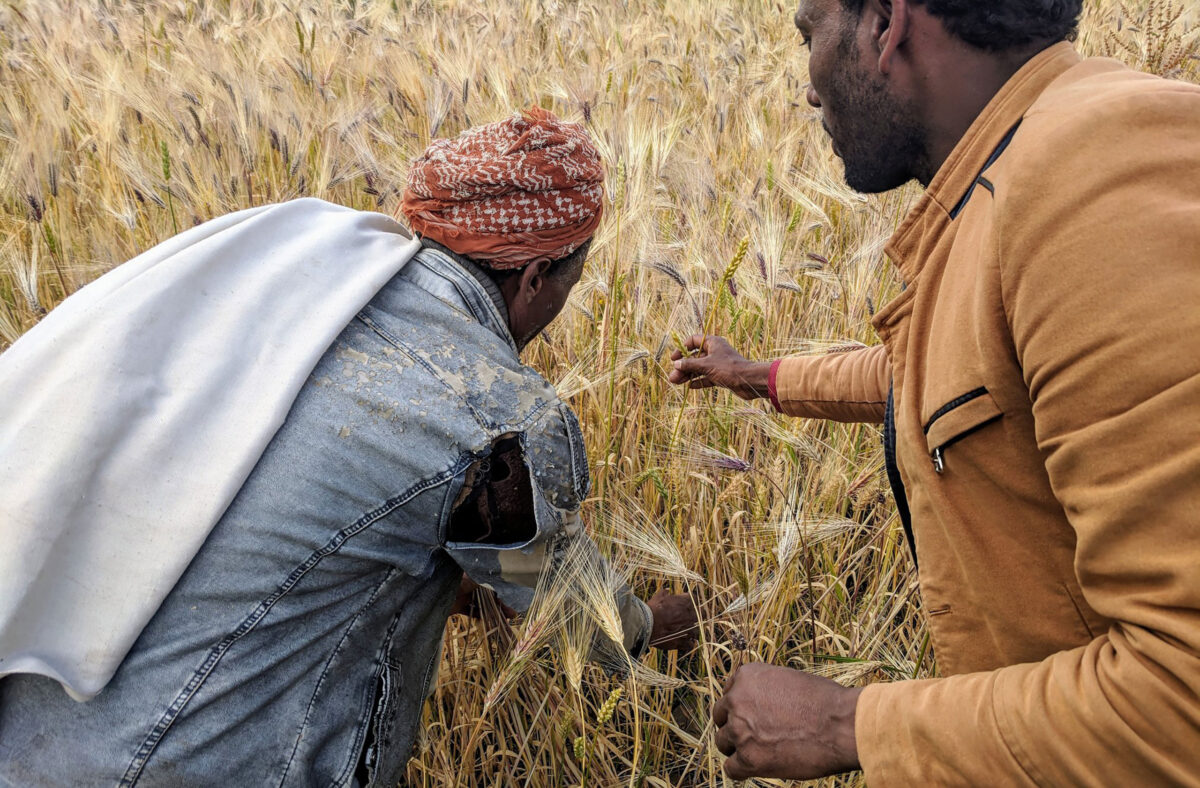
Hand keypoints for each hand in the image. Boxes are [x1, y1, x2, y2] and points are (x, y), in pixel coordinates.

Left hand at [450, 576, 516, 619]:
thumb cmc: (449, 583)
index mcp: (472, 574)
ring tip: (503, 620)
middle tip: (512, 614)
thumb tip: (500, 579)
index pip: (492, 582)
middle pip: (489, 594)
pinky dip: (480, 616)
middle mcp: (469, 583)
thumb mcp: (468, 580)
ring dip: (492, 611)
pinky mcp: (457, 606)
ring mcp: (463, 594)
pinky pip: (471, 611)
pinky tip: (489, 621)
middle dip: (500, 604)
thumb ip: (484, 581)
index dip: (503, 591)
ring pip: (482, 604)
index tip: (512, 600)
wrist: (428, 597)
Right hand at [646, 590, 698, 650]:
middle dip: (697, 616)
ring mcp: (687, 630)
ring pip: (696, 631)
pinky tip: (685, 643)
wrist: (648, 624)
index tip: (688, 603)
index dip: (692, 602)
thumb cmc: (653, 609)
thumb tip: (667, 589)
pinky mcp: (682, 642)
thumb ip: (664, 593)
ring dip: (692, 631)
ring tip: (686, 632)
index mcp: (685, 603)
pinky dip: (688, 644)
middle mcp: (690, 616)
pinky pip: (690, 645)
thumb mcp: (658, 597)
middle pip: (701, 615)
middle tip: (690, 617)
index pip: (695, 600)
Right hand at [667, 335, 771, 400]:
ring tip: (676, 382)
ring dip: (688, 375)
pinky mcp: (721, 376)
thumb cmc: (728, 368)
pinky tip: (690, 386)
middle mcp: (715, 352)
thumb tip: (676, 364)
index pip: (693, 341)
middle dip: (683, 367)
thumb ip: (690, 364)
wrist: (749, 381)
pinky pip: (707, 377)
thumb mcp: (706, 365)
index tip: (674, 358)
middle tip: (672, 377)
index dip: (682, 348)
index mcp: (713, 343)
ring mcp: (718, 364)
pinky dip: (699, 381)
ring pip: (700, 368)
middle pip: (695, 357)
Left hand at [713, 663, 861, 779]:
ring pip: (723, 743)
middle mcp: (737, 700)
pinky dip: (741, 770)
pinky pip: (731, 769)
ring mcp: (740, 730)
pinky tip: (755, 768)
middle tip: (753, 735)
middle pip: (720, 717)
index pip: (729, 692)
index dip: (740, 707)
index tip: (751, 716)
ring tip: (760, 752)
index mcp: (747, 676)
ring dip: (737, 748)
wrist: (841, 725)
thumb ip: (767, 690)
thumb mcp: (790, 680)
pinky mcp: (748, 758)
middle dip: (734, 726)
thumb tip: (761, 705)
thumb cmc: (826, 701)